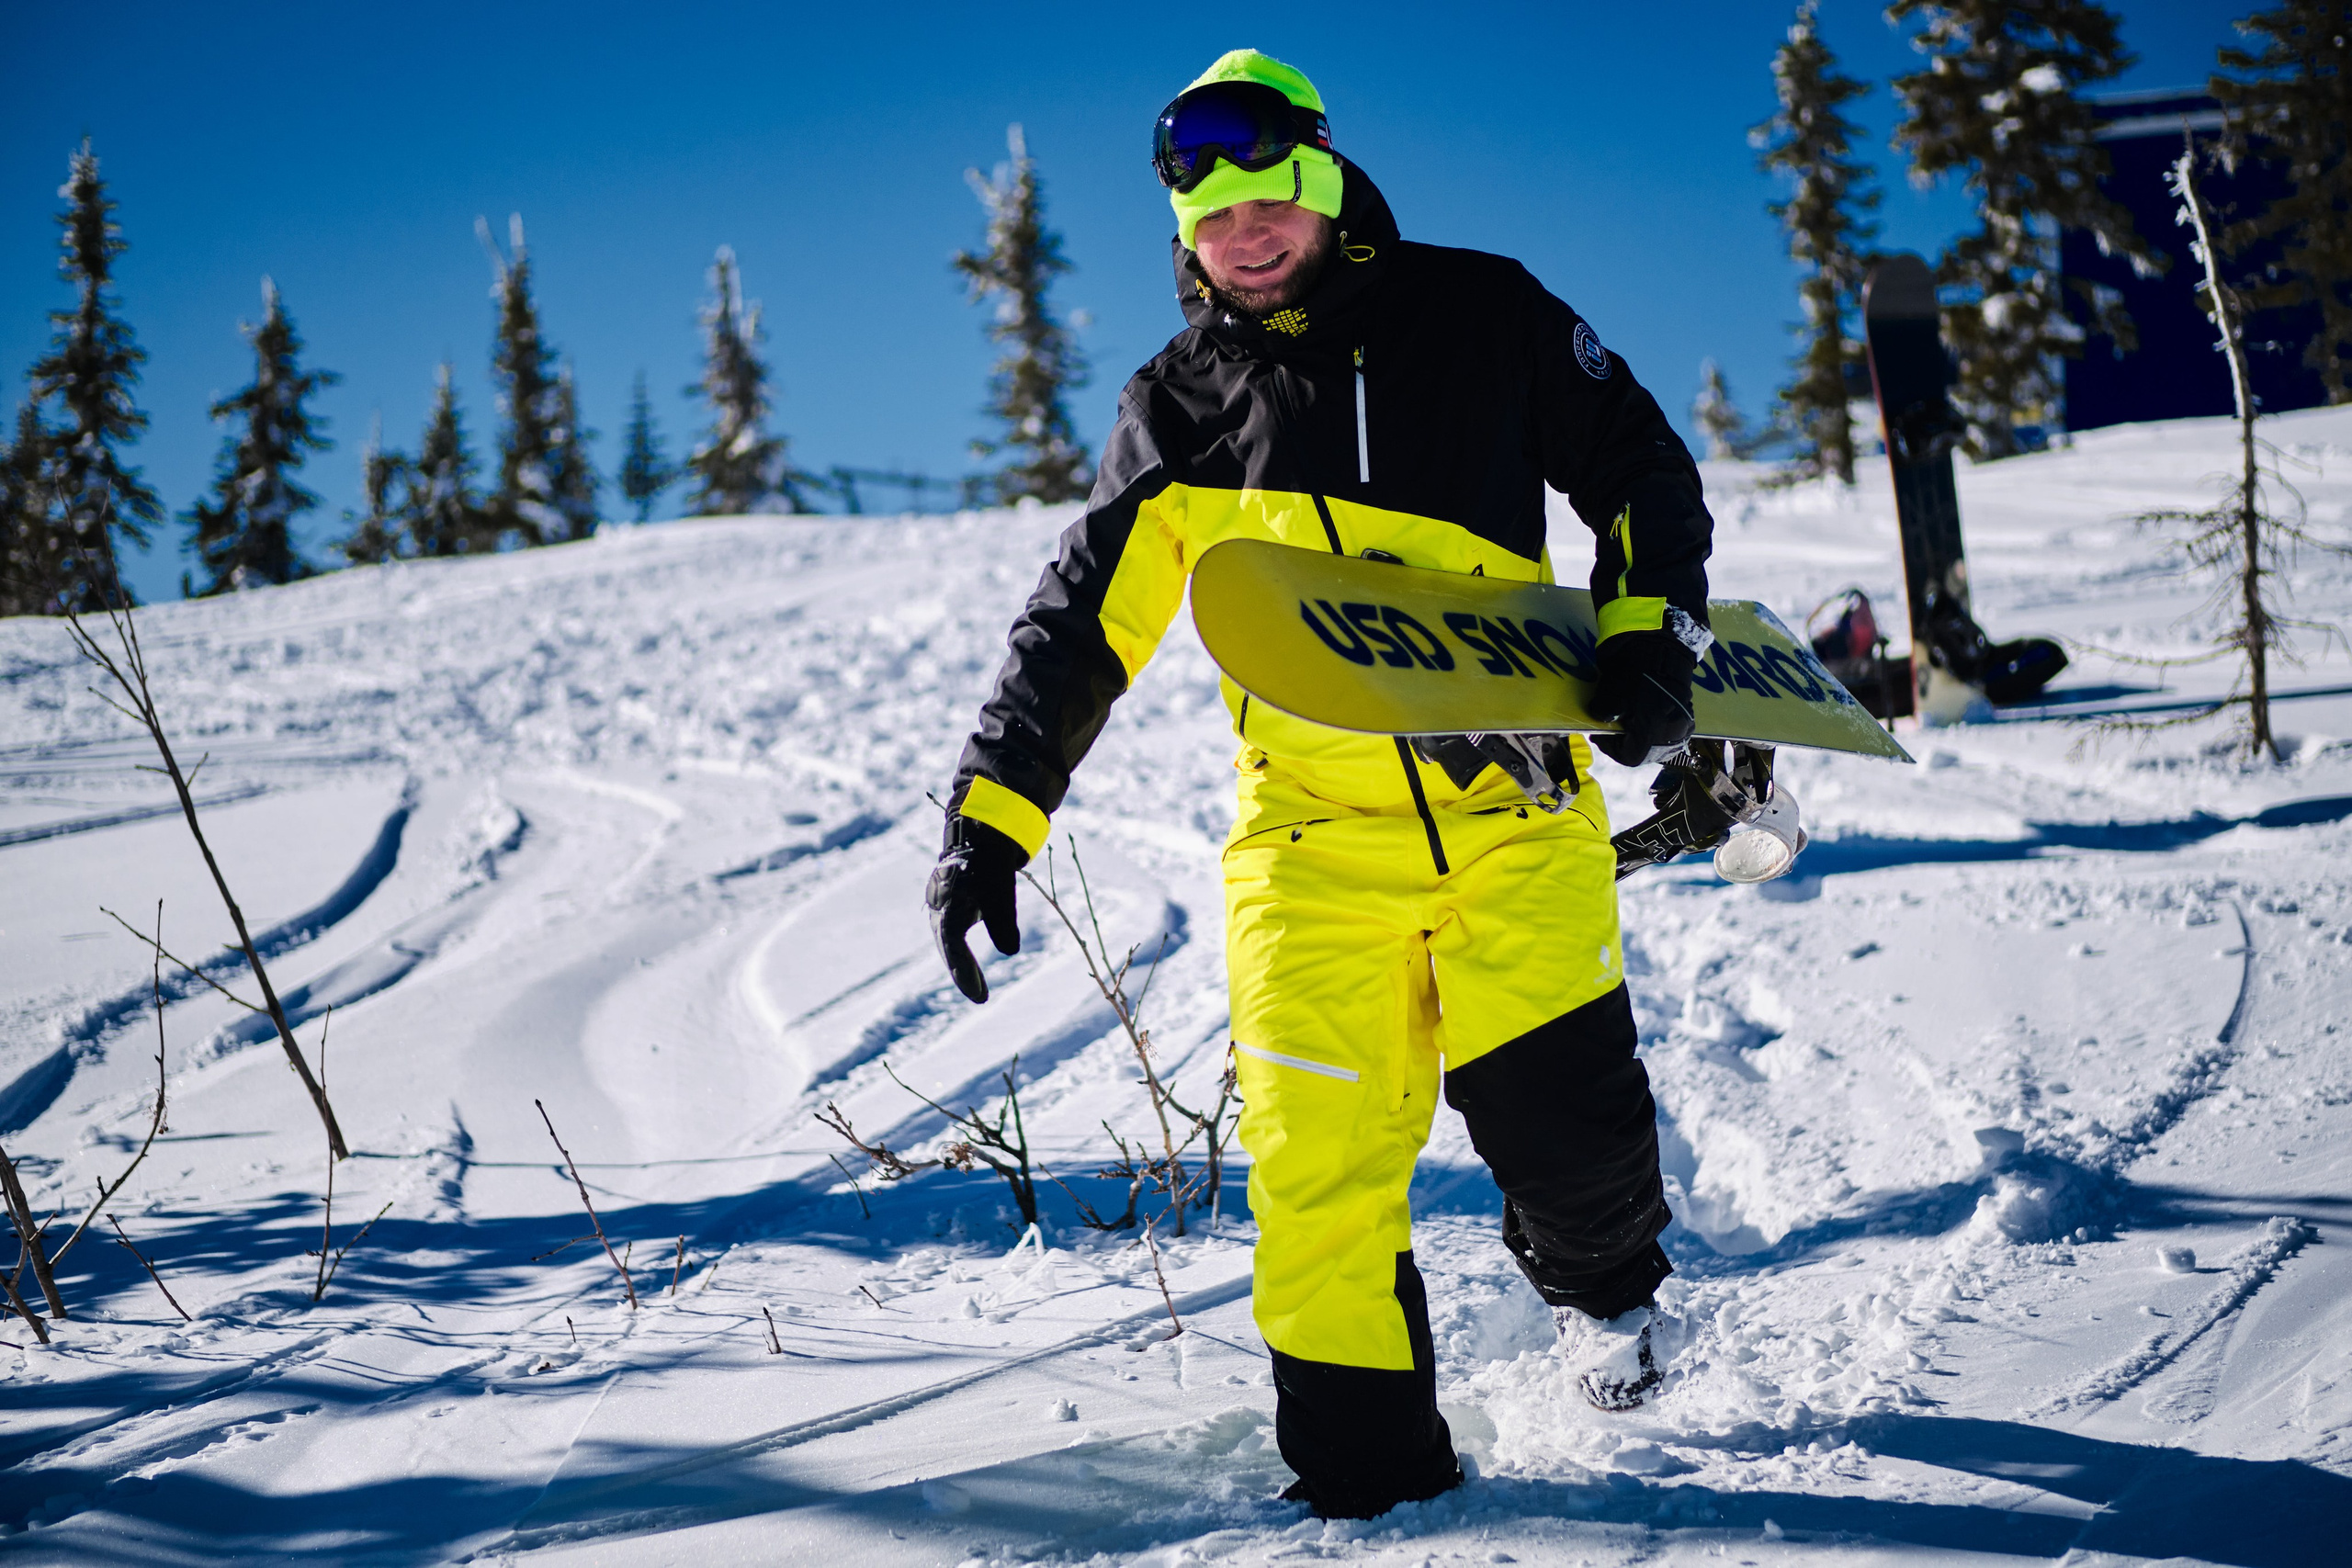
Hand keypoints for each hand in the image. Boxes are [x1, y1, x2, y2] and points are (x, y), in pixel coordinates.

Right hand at [926, 813, 1025, 1002]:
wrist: (980, 832)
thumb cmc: (991, 859)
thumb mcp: (1002, 886)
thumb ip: (1003, 917)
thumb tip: (1010, 951)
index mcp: (948, 900)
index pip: (952, 943)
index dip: (964, 969)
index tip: (979, 994)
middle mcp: (940, 906)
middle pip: (947, 946)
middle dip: (961, 972)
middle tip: (979, 997)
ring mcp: (944, 907)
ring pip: (948, 943)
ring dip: (961, 966)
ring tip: (977, 990)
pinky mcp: (952, 908)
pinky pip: (954, 938)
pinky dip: (962, 956)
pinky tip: (973, 974)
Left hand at [1590, 628, 1697, 766]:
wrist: (1664, 648)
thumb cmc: (1635, 673)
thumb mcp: (1610, 694)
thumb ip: (1603, 714)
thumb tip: (1603, 719)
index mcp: (1652, 733)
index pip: (1629, 757)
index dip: (1611, 748)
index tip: (1601, 734)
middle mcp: (1671, 734)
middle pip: (1646, 754)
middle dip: (1627, 744)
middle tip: (1615, 730)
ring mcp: (1683, 725)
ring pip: (1661, 745)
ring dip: (1644, 739)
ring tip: (1632, 724)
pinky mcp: (1689, 714)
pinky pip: (1673, 733)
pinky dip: (1659, 731)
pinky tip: (1649, 719)